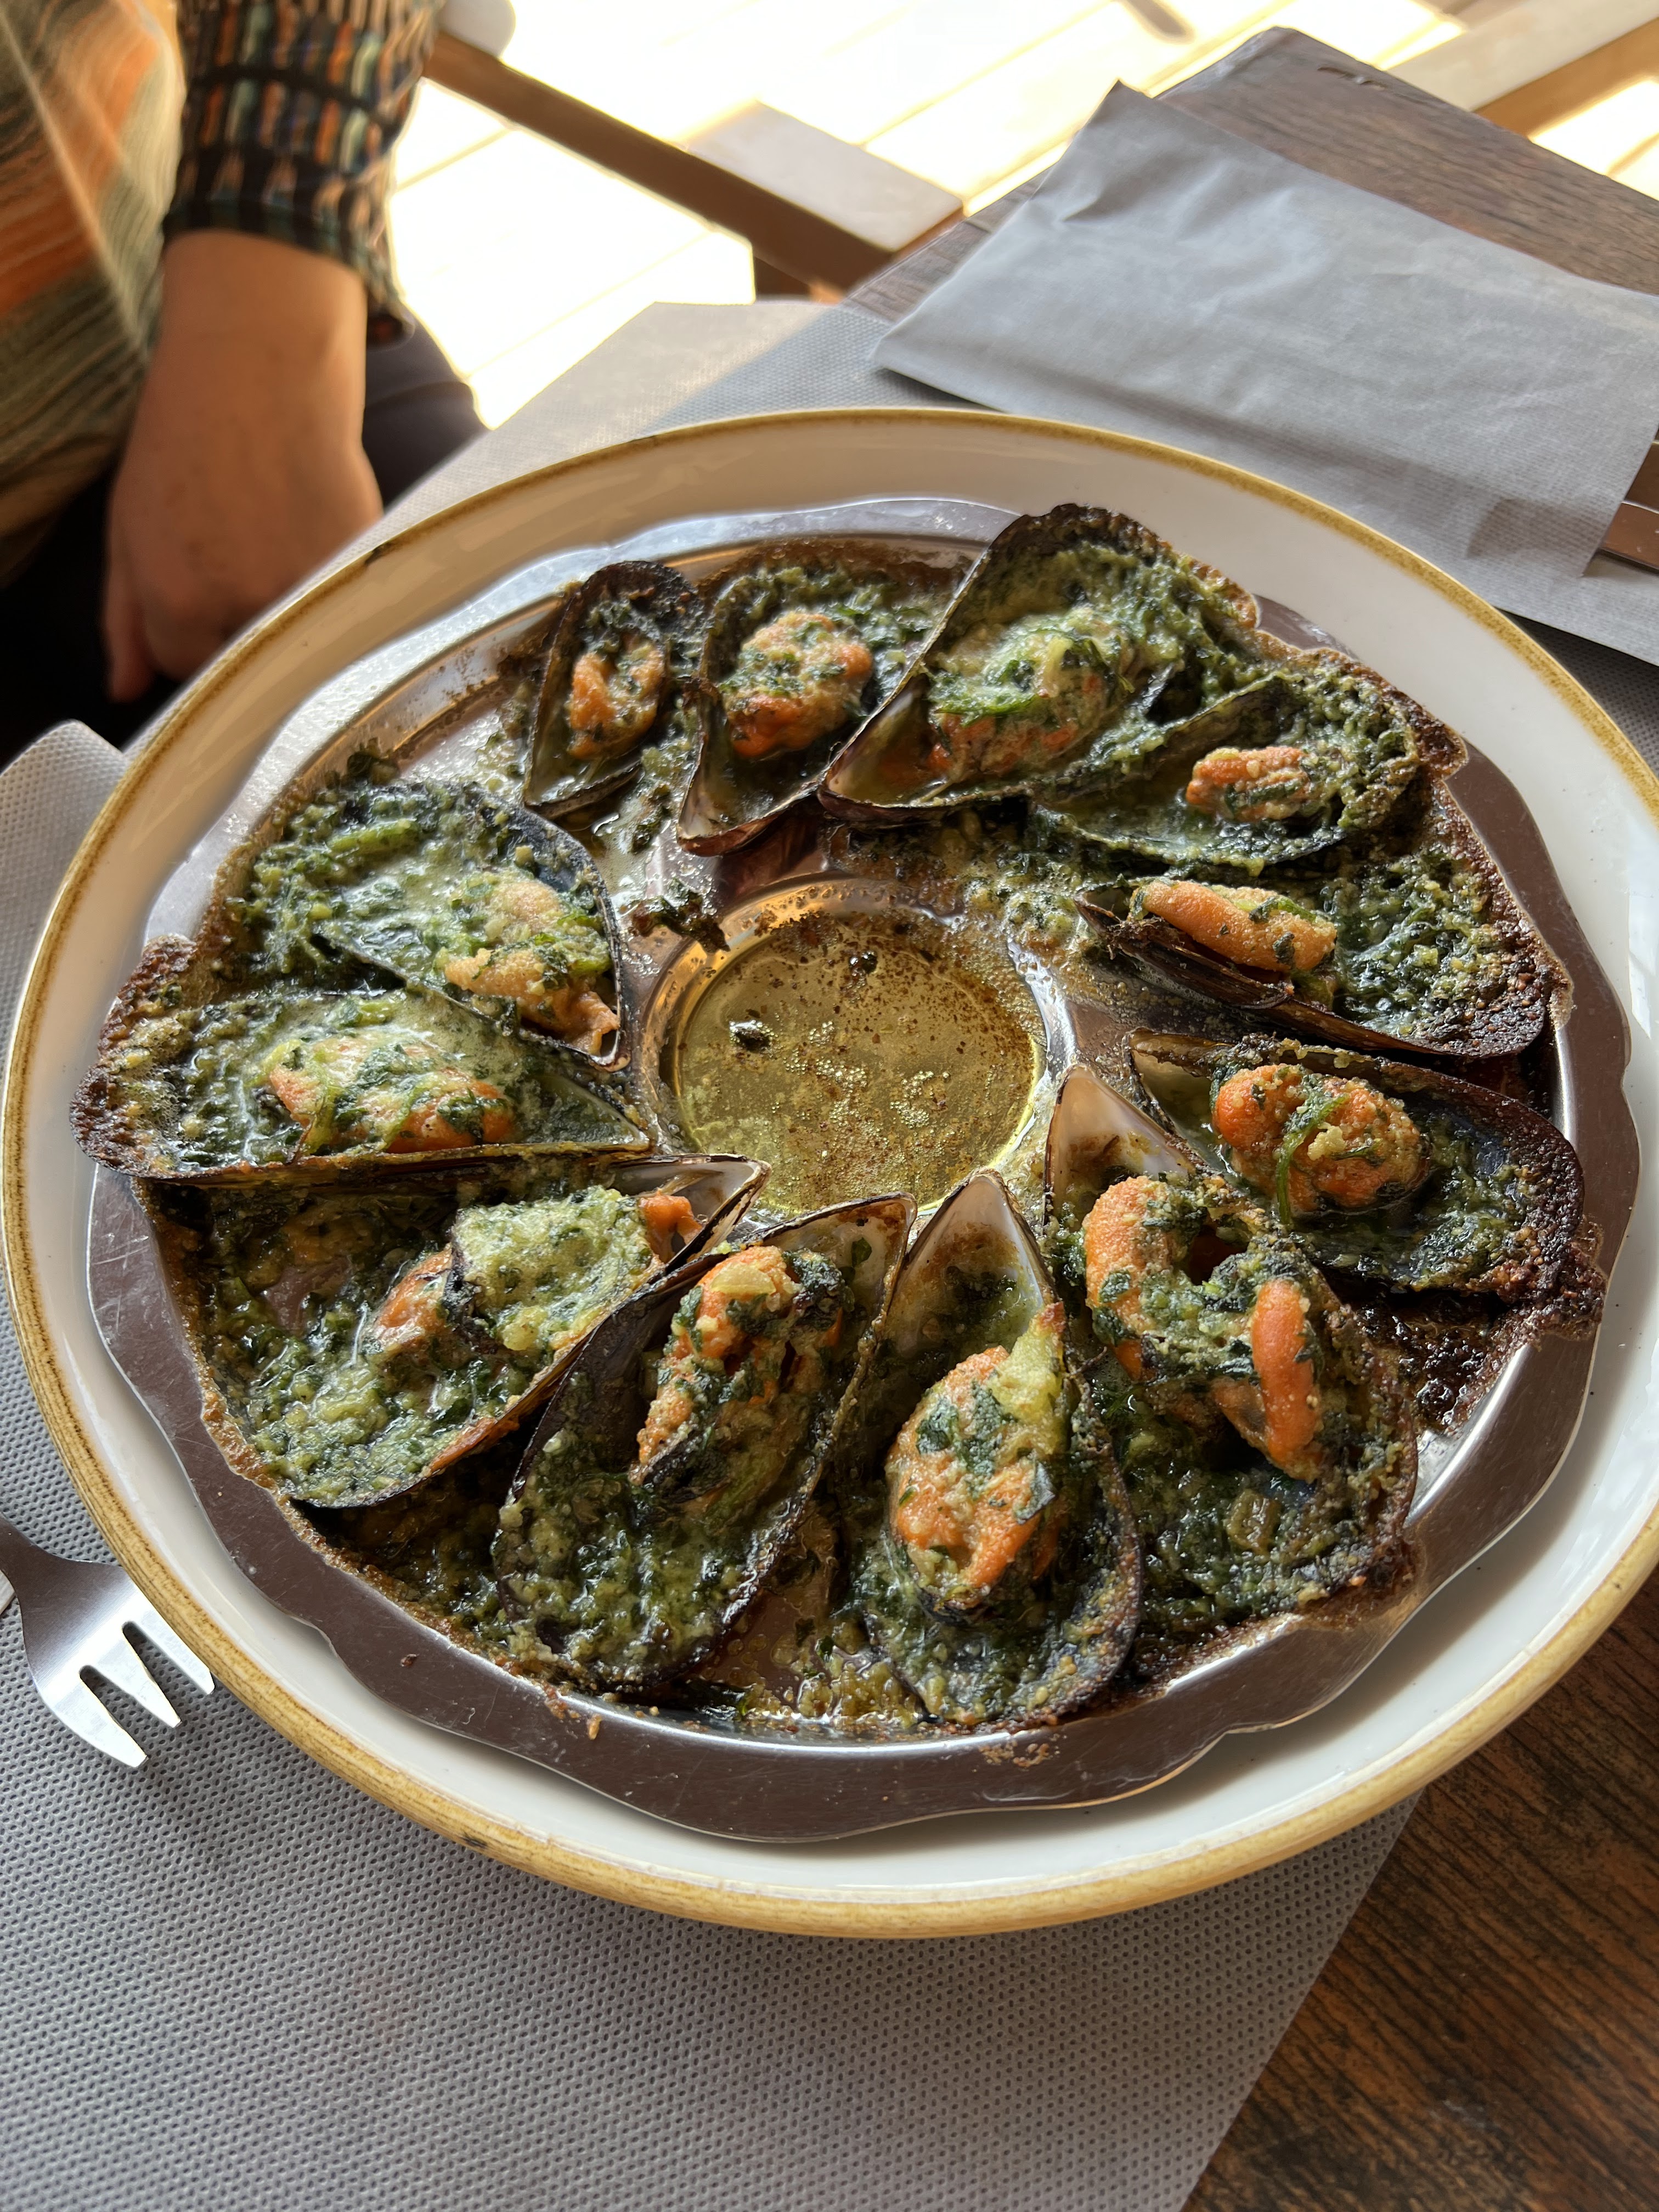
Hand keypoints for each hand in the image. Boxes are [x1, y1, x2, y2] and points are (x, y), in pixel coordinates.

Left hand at [104, 231, 382, 698]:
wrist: (260, 362)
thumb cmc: (184, 432)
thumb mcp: (128, 524)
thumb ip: (123, 617)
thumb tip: (125, 689)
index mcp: (178, 601)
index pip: (188, 667)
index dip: (193, 629)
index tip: (202, 586)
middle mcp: (245, 606)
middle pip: (247, 659)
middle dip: (242, 621)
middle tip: (242, 552)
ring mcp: (309, 588)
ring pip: (299, 637)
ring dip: (291, 603)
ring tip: (278, 533)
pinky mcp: (359, 564)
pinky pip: (342, 604)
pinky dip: (332, 581)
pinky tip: (311, 523)